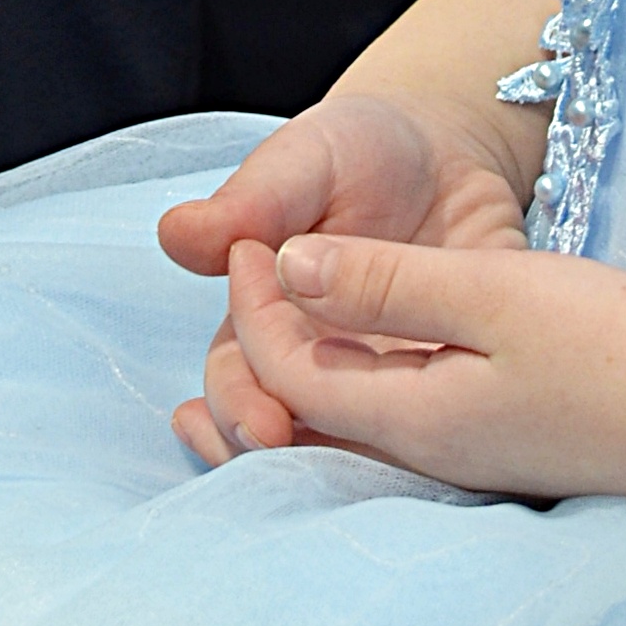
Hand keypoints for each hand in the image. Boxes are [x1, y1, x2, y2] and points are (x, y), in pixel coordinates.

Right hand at [159, 88, 539, 463]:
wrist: (447, 149)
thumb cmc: (359, 150)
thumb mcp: (308, 158)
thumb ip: (252, 199)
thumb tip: (178, 233)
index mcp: (265, 315)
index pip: (235, 375)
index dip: (238, 403)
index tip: (262, 417)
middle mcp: (315, 356)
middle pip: (278, 426)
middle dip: (278, 450)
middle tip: (297, 453)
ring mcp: (380, 374)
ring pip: (349, 441)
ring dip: (339, 463)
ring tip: (347, 475)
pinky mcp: (447, 376)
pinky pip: (431, 426)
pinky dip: (421, 449)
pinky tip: (430, 456)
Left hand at [220, 227, 625, 506]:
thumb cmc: (620, 352)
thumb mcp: (493, 294)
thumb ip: (387, 283)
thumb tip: (288, 270)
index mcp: (412, 419)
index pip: (287, 371)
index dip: (255, 302)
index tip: (250, 234)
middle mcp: (431, 454)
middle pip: (305, 417)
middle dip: (252, 359)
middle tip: (230, 288)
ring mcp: (476, 456)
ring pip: (353, 422)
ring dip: (301, 375)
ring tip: (271, 327)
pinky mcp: (517, 443)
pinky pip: (405, 422)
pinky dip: (363, 384)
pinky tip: (384, 354)